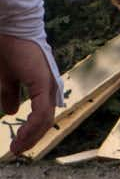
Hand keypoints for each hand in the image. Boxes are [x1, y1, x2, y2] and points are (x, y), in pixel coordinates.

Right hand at [0, 35, 57, 153]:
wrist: (9, 33)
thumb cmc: (9, 52)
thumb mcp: (7, 79)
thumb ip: (9, 95)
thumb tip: (11, 113)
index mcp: (43, 84)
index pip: (43, 113)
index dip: (33, 130)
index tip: (18, 143)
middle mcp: (50, 85)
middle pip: (46, 119)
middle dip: (32, 137)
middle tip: (18, 149)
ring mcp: (48, 84)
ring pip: (46, 118)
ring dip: (32, 135)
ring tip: (17, 146)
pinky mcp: (43, 82)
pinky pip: (41, 111)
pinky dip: (33, 126)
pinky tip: (22, 135)